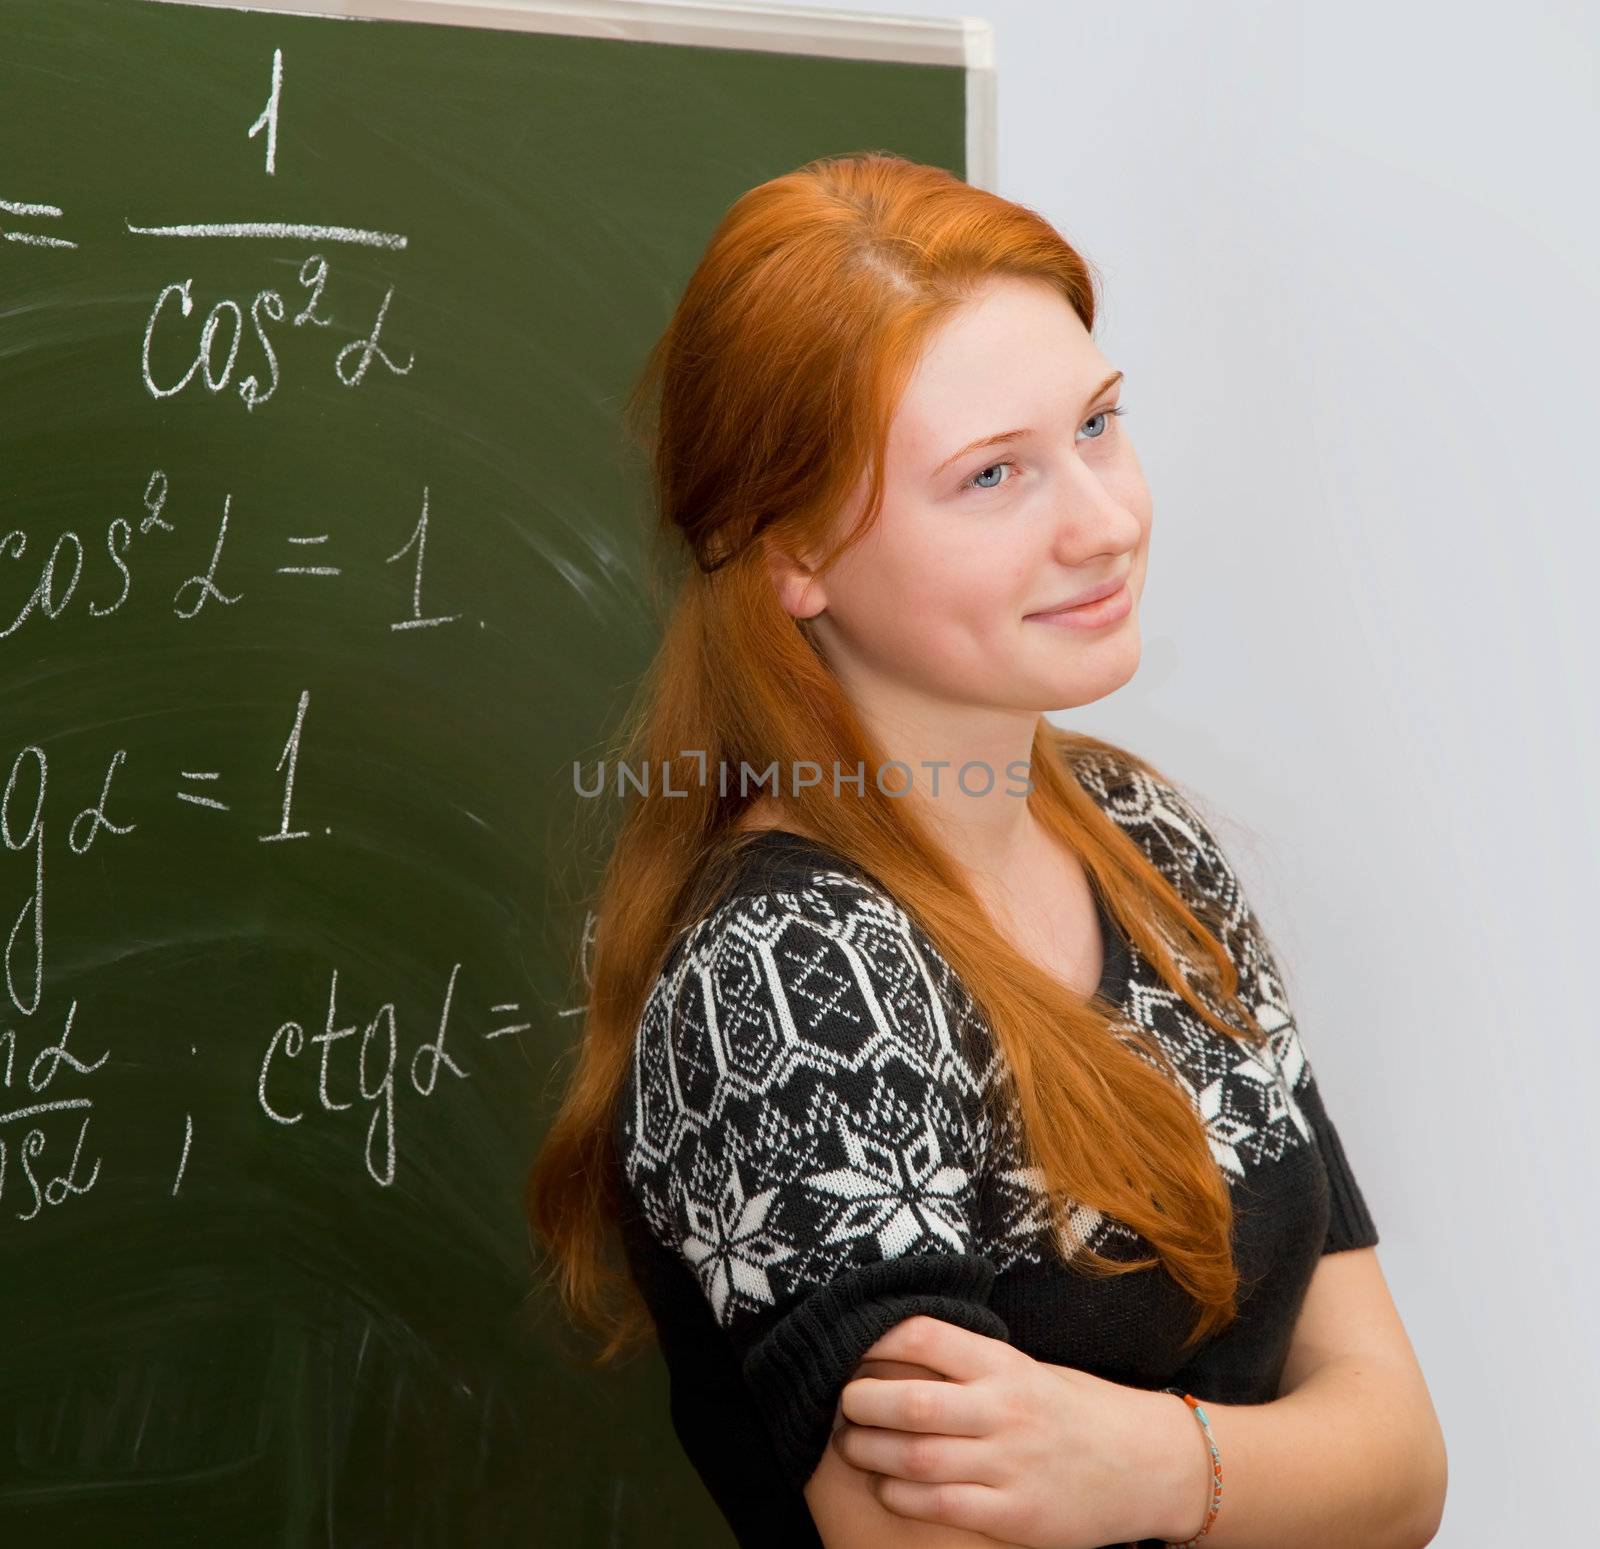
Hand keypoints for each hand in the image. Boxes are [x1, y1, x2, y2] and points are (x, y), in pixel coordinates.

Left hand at [830, 1314, 1184, 1548]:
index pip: (924, 1336)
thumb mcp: (1029, 1370)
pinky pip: (940, 1506)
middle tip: (841, 1403)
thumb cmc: (1078, 1411)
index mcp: (1005, 1364)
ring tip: (852, 1446)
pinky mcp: (1016, 1515)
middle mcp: (1005, 1410)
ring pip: (916, 1458)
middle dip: (860, 1403)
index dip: (875, 1338)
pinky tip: (888, 1489)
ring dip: (870, 1453)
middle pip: (910, 1402)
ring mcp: (1010, 1465)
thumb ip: (973, 1365)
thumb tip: (897, 1351)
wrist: (1148, 1466)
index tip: (850, 1346)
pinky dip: (901, 1498)